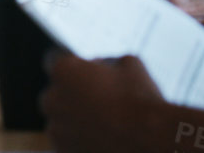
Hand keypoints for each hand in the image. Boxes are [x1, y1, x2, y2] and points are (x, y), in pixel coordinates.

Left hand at [42, 53, 171, 152]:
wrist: (150, 141)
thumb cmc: (140, 100)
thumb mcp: (129, 64)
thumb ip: (107, 63)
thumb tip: (101, 68)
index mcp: (64, 72)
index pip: (54, 61)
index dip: (72, 66)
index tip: (85, 73)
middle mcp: (52, 100)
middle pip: (56, 94)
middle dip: (73, 96)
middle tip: (100, 101)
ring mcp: (56, 132)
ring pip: (61, 122)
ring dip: (76, 121)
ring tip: (106, 125)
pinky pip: (68, 143)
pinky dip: (81, 142)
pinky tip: (105, 140)